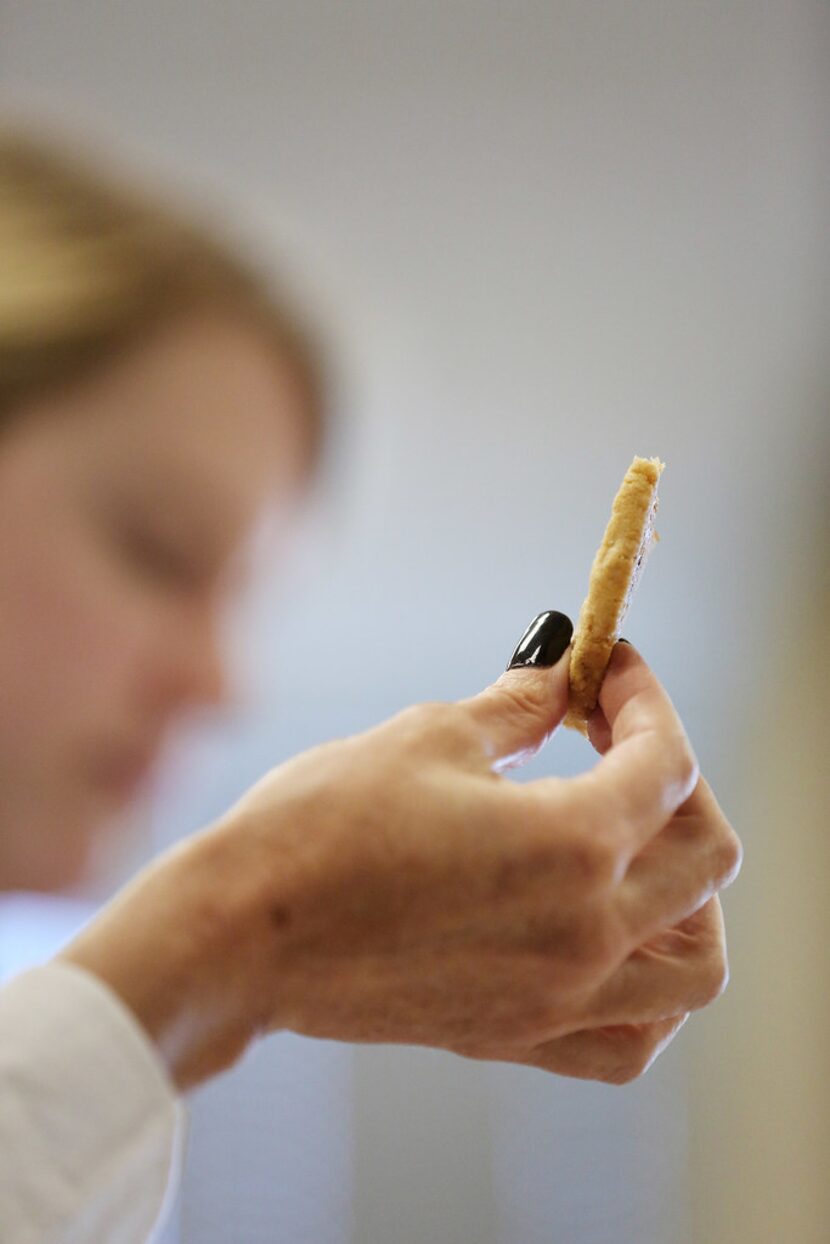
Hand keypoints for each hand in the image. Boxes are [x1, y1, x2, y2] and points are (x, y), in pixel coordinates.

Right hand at [59, 640, 740, 1088]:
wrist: (244, 932)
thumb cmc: (323, 824)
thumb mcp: (430, 737)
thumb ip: (517, 707)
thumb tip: (556, 675)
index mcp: (574, 845)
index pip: (668, 763)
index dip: (644, 698)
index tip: (605, 668)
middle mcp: (587, 932)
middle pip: (707, 857)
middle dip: (680, 782)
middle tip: (617, 741)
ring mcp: (559, 998)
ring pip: (695, 968)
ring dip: (690, 897)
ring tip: (633, 848)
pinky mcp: (518, 1036)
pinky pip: (630, 1038)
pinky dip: (647, 993)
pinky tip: (606, 942)